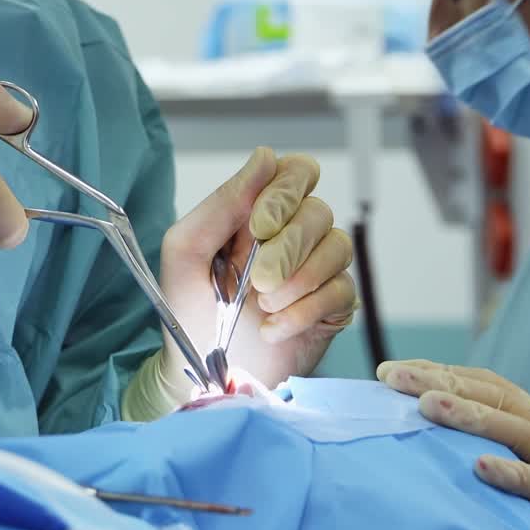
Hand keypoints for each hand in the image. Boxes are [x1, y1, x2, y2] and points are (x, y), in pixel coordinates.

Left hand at [157, 148, 356, 392]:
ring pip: (337, 248)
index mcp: (257, 210)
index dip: (285, 193)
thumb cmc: (188, 307)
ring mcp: (316, 268)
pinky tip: (274, 328)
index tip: (260, 226)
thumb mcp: (188, 250)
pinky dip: (304, 312)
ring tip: (261, 305)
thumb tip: (266, 156)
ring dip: (297, 281)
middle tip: (256, 280)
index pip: (297, 172)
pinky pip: (341, 291)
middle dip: (287, 247)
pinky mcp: (332, 305)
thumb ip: (223, 202)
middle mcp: (293, 232)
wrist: (200, 374)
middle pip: (318, 211)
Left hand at [378, 360, 529, 529]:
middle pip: (490, 395)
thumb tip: (417, 430)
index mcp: (528, 412)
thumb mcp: (522, 456)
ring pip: (515, 428)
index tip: (388, 370)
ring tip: (428, 406)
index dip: (435, 370)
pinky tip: (482, 468)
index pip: (477, 380)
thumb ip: (484, 440)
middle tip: (393, 377)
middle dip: (439, 382)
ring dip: (470, 415)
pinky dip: (514, 475)